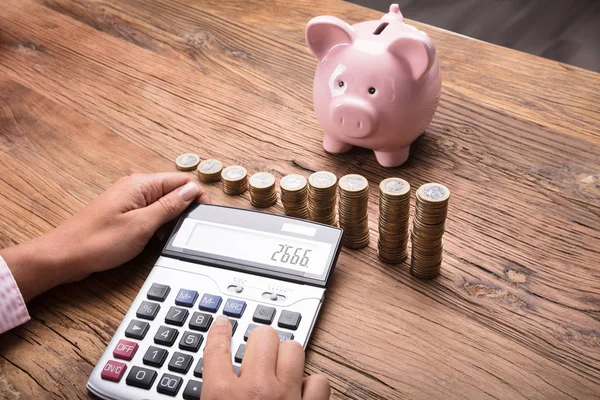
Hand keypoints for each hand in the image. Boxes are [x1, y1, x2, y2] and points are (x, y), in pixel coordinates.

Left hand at [1, 172, 209, 300]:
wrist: (64, 257)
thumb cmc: (96, 242)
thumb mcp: (142, 226)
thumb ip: (169, 207)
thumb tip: (191, 192)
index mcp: (141, 184)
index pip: (182, 180)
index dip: (198, 196)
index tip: (203, 215)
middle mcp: (135, 188)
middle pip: (174, 191)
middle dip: (184, 209)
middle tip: (184, 230)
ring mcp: (129, 200)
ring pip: (164, 204)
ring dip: (171, 219)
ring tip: (166, 237)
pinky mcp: (125, 213)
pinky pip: (151, 214)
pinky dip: (158, 226)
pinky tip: (154, 239)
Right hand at [202, 315, 329, 399]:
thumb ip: (213, 394)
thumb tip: (212, 382)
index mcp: (223, 396)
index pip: (217, 350)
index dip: (219, 331)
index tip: (223, 323)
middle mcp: (256, 391)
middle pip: (263, 337)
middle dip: (261, 341)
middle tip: (258, 351)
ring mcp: (286, 397)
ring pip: (294, 350)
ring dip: (287, 356)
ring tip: (281, 366)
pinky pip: (319, 381)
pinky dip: (312, 384)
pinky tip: (303, 389)